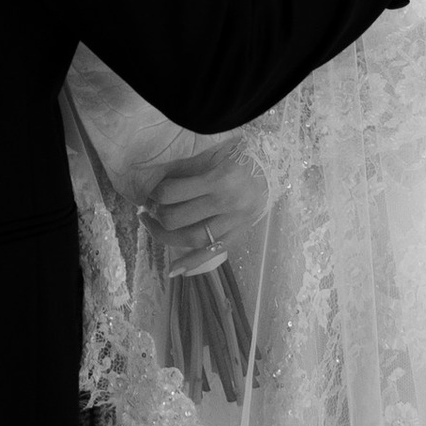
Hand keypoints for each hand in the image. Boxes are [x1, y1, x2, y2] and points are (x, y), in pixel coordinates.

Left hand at [143, 142, 272, 279]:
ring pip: (192, 239)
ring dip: (166, 237)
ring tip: (155, 229)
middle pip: (178, 219)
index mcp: (218, 178)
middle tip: (150, 211)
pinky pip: (213, 252)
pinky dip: (193, 262)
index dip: (155, 194)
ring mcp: (235, 220)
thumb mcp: (213, 155)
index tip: (151, 194)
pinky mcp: (240, 232)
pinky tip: (175, 270)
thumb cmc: (241, 155)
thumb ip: (186, 170)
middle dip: (157, 217)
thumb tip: (156, 187)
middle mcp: (227, 202)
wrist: (275, 163)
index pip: (172, 193)